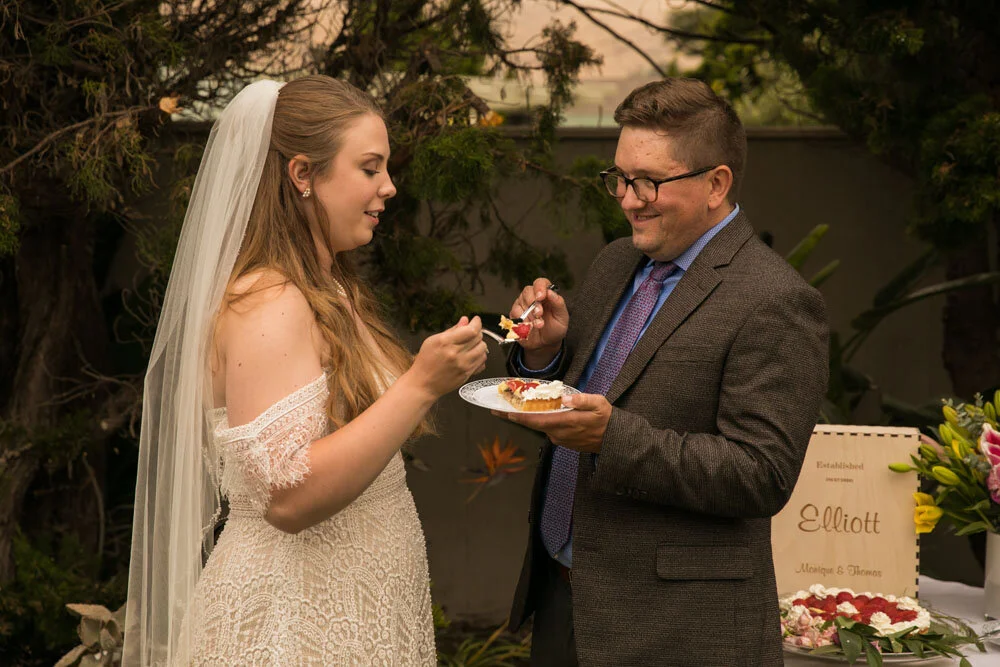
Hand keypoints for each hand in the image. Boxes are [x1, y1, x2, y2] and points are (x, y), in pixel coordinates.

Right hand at [410, 316, 487, 398]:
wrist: (423, 384)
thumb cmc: (425, 362)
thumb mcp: (432, 341)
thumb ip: (452, 330)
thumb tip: (465, 320)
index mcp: (445, 342)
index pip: (471, 330)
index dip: (477, 323)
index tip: (476, 320)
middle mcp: (455, 353)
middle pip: (478, 338)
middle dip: (477, 332)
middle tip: (471, 332)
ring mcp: (462, 365)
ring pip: (483, 349)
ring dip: (479, 344)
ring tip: (471, 344)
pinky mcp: (467, 374)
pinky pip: (482, 361)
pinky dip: (480, 356)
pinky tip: (472, 355)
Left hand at [492, 393, 610, 453]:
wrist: (614, 440)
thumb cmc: (606, 419)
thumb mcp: (599, 404)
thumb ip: (582, 400)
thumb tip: (566, 398)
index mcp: (566, 423)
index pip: (537, 420)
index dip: (519, 416)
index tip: (503, 412)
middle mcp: (560, 433)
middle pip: (533, 424)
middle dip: (516, 416)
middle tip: (500, 408)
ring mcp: (560, 439)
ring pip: (540, 426)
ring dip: (529, 418)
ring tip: (517, 406)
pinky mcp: (562, 441)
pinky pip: (548, 429)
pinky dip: (540, 421)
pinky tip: (539, 413)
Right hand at [510, 278, 567, 367]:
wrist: (545, 344)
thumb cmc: (555, 328)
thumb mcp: (562, 317)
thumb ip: (558, 303)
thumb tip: (551, 292)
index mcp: (545, 295)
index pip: (540, 283)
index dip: (539, 287)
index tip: (541, 297)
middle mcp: (532, 297)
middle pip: (527, 291)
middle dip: (533, 303)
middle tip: (539, 314)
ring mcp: (522, 306)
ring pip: (520, 303)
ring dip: (529, 315)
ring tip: (538, 325)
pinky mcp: (515, 316)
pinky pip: (514, 315)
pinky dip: (522, 322)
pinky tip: (530, 327)